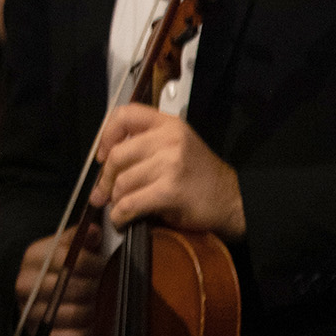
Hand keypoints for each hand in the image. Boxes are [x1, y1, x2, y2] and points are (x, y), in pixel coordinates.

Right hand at [14, 230, 102, 335]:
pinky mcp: (38, 335)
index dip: (93, 263)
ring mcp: (29, 311)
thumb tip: (95, 230)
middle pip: (72, 287)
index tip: (103, 265)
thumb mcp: (65, 247)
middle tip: (103, 287)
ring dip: (92, 311)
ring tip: (97, 305)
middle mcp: (25, 284)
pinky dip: (86, 333)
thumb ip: (80, 237)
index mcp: (34, 258)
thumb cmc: (58, 268)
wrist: (35, 297)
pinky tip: (90, 325)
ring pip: (74, 314)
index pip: (68, 259)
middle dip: (95, 288)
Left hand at [94, 105, 245, 238]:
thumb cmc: (200, 177)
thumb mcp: (177, 147)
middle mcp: (170, 139)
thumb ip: (144, 145)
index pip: (125, 116)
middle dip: (106, 178)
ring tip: (121, 206)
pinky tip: (123, 219)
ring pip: (122, 182)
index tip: (102, 154)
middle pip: (117, 155)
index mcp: (170, 125)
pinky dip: (120, 215)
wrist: (234, 201)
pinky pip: (130, 203)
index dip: (106, 135)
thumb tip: (102, 162)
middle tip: (104, 192)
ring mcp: (171, 164)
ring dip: (116, 199)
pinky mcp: (169, 190)